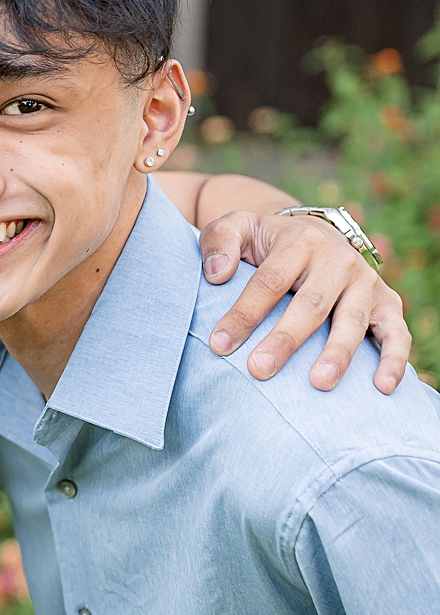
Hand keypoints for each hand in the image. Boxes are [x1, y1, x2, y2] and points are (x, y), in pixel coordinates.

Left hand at [199, 210, 409, 393]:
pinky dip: (394, 359)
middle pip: (311, 304)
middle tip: (259, 369)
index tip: (219, 344)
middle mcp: (339, 260)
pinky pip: (397, 332)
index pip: (269, 281)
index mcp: (300, 241)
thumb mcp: (237, 227)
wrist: (311, 235)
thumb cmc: (265, 241)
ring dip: (338, 354)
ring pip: (353, 321)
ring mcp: (366, 282)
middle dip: (285, 340)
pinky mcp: (388, 302)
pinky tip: (382, 387)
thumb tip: (217, 273)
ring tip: (319, 383)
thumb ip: (219, 241)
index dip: (244, 314)